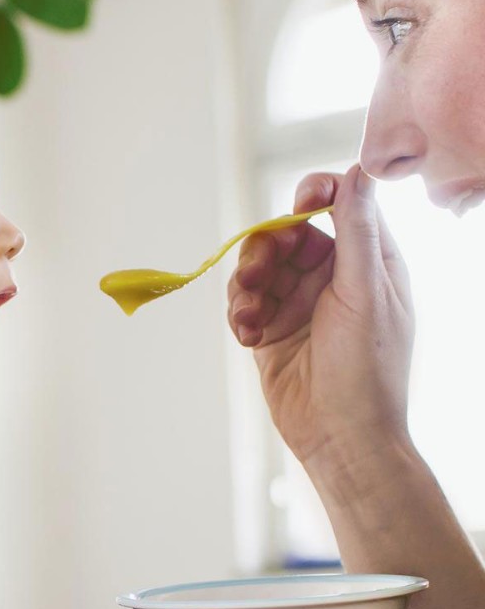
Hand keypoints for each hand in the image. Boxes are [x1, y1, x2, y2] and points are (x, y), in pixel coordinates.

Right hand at [227, 165, 414, 471]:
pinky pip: (244, 305)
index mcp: (367, 262)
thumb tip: (357, 172)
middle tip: (256, 276)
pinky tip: (247, 335)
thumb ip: (357, 231)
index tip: (299, 206)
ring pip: (258, 269)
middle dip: (265, 251)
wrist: (341, 437)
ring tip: (247, 315)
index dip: (315, 197)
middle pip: (285, 236)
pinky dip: (240, 315)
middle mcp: (331, 278)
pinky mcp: (269, 332)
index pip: (338, 207)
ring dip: (245, 286)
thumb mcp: (365, 292)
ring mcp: (298, 306)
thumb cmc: (367, 369)